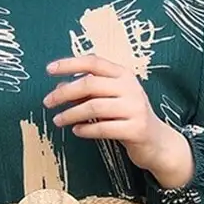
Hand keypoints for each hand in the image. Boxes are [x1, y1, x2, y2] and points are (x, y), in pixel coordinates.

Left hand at [44, 55, 194, 188]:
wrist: (157, 141)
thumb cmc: (128, 117)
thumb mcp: (110, 99)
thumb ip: (87, 92)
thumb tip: (59, 87)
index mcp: (123, 75)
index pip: (93, 62)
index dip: (69, 64)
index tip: (48, 70)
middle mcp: (130, 88)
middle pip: (89, 84)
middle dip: (64, 93)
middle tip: (47, 102)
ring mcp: (134, 108)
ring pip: (93, 107)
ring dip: (70, 114)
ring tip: (58, 120)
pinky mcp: (135, 129)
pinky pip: (102, 128)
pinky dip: (85, 130)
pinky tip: (76, 131)